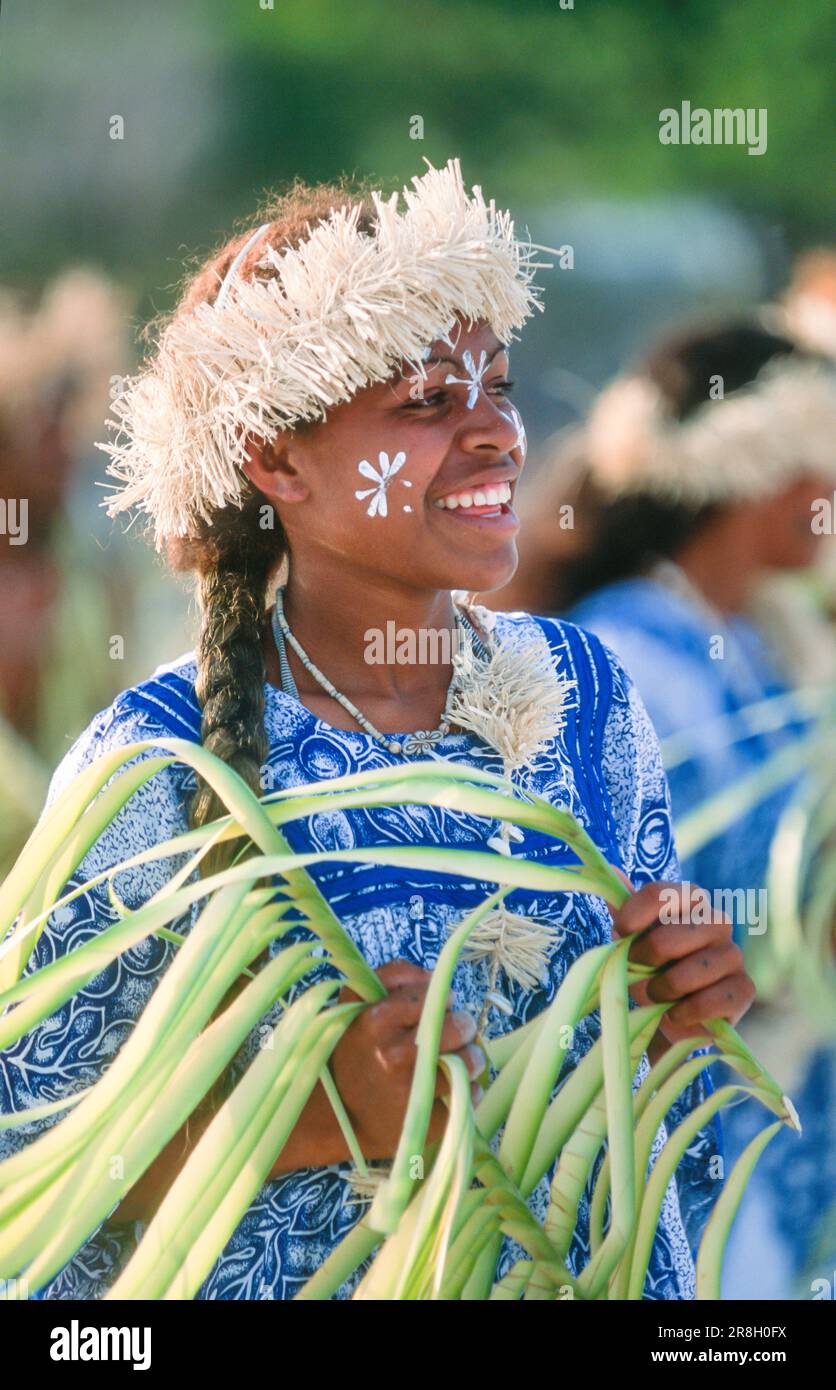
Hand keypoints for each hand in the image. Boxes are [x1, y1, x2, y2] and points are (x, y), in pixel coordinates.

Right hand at [331, 960, 485, 1158]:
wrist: (337, 1116)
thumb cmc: (354, 1052)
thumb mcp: (355, 1005)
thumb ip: (391, 977)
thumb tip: (433, 976)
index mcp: (375, 1022)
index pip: (432, 997)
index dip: (442, 1000)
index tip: (441, 1006)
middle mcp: (393, 1056)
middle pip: (458, 1027)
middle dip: (463, 1026)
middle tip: (457, 1031)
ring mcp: (411, 1091)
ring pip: (470, 1061)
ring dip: (471, 1057)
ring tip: (461, 1058)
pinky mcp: (427, 1122)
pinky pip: (469, 1095)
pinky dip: (468, 1089)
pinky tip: (451, 1085)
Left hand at [610, 878, 754, 1045]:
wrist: (671, 1011)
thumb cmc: (651, 966)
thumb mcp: (633, 938)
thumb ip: (625, 908)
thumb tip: (612, 870)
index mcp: (691, 900)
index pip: (661, 893)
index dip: (634, 915)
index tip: (619, 933)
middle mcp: (718, 921)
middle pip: (671, 936)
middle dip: (645, 960)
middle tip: (636, 972)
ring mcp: (734, 954)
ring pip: (693, 971)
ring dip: (665, 989)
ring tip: (657, 995)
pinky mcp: (745, 988)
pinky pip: (712, 1001)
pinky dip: (687, 1011)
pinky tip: (677, 1013)